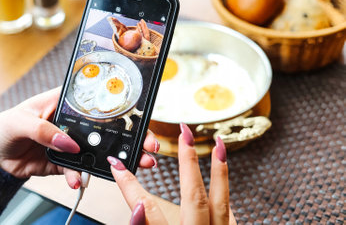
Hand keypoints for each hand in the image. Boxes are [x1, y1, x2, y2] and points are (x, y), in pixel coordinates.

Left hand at [0, 87, 159, 189]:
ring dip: (112, 161)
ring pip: (97, 152)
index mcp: (65, 104)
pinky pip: (77, 170)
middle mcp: (72, 123)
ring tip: (124, 168)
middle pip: (106, 129)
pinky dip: (78, 177)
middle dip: (128, 139)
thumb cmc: (4, 126)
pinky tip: (76, 181)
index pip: (98, 103)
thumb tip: (68, 142)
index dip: (120, 109)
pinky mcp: (63, 162)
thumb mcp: (21, 121)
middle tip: (146, 148)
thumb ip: (45, 130)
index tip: (138, 119)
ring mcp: (70, 143)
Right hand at [108, 122, 236, 224]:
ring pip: (220, 200)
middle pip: (193, 196)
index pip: (147, 211)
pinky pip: (229, 213)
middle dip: (188, 161)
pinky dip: (225, 192)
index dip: (129, 186)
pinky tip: (223, 177)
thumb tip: (137, 207)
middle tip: (184, 133)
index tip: (118, 166)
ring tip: (218, 144)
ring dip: (219, 170)